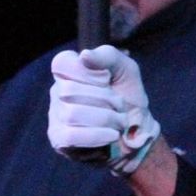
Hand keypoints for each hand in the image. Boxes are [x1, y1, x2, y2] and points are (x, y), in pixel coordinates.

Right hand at [47, 46, 160, 174]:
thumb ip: (107, 56)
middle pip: (69, 90)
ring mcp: (56, 116)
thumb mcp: (125, 70)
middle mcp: (58, 92)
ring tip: (119, 121)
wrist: (139, 131)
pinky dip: (97, 135)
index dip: (87, 73)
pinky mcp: (59, 140)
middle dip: (105, 99)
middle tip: (120, 105)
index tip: (106, 79)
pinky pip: (71, 137)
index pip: (62, 63)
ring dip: (106, 118)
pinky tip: (112, 135)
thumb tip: (84, 56)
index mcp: (69, 71)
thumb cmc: (128, 97)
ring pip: (72, 114)